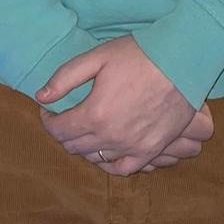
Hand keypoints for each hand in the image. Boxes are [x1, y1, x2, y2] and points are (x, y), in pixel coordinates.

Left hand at [36, 34, 198, 175]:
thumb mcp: (98, 57)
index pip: (58, 130)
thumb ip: (65, 78)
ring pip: (95, 159)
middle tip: (65, 117)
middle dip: (63, 132)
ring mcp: (132, 147)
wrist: (182, 61)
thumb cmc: (139, 55)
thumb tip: (42, 97)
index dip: (48, 119)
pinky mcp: (151, 150)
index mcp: (94, 114)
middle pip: (74, 146)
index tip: (48, 109)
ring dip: (83, 146)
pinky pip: (122, 169)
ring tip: (84, 130)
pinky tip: (104, 154)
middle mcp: (110, 137)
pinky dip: (108, 165)